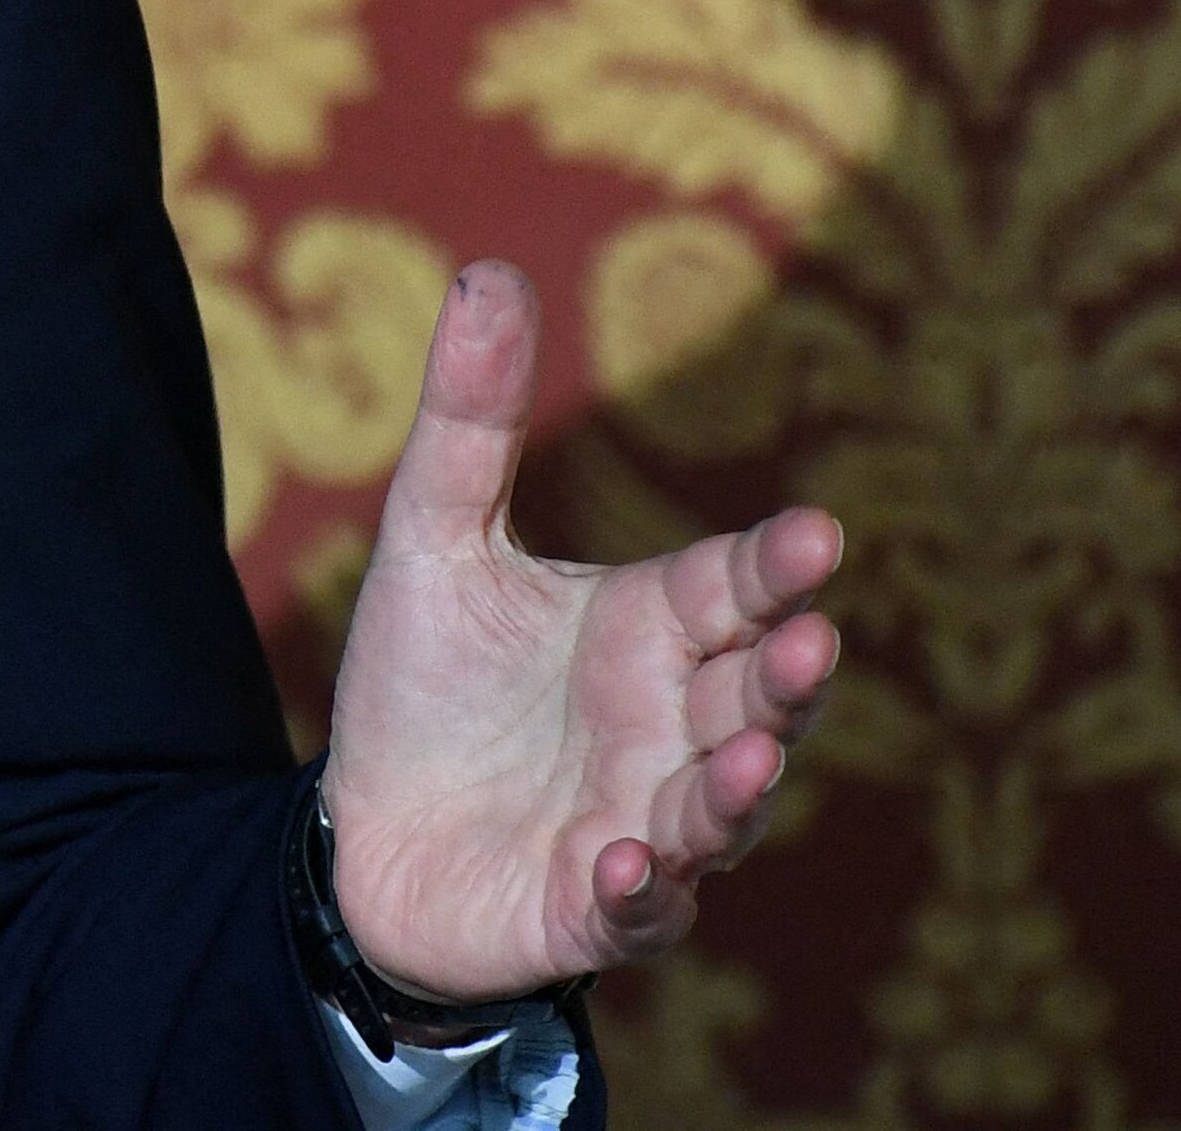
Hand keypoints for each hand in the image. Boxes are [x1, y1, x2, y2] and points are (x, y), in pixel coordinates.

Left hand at [319, 262, 842, 1004]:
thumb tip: (487, 268)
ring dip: (739, 786)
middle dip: (792, 674)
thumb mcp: (435, 539)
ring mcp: (644, 822)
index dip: (775, 567)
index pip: (732, 589)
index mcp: (647, 630)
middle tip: (816, 640)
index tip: (819, 535)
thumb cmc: (424, 686)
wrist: (361, 833)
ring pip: (720, 807)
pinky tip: (629, 865)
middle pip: (756, 696)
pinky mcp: (595, 911)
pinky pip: (640, 910)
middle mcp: (668, 727)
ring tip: (752, 754)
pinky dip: (645, 892)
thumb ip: (471, 420)